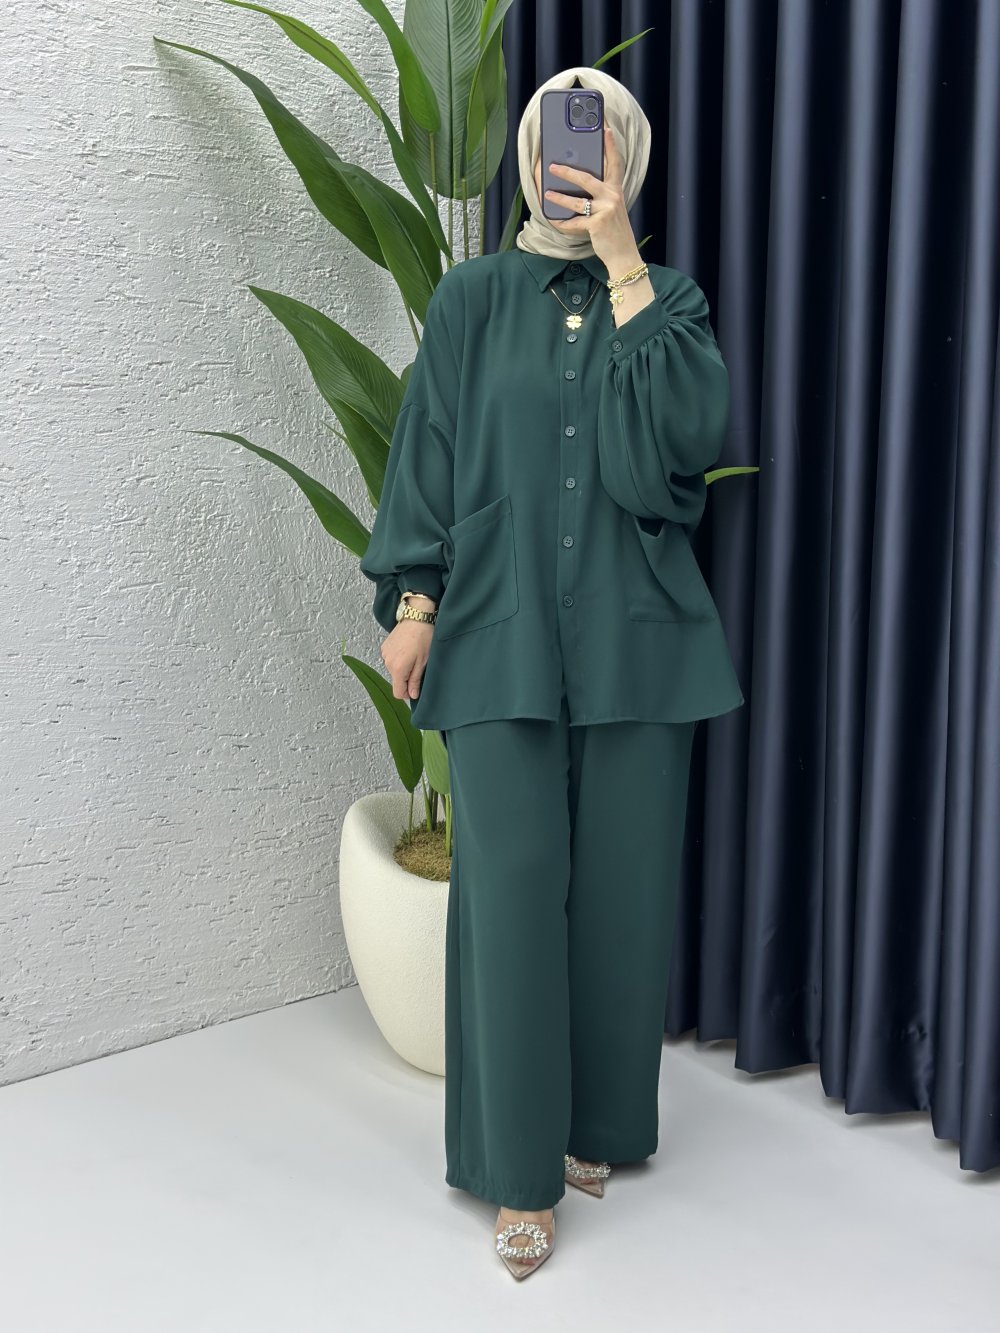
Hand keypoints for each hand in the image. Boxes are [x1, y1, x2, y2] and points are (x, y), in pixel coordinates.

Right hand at [380, 619, 433, 700]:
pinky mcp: (384, 647)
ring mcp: (385, 654)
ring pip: (394, 670)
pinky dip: (398, 659)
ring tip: (413, 655)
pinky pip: (391, 660)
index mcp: (398, 668)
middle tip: (418, 665)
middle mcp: (387, 662)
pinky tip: (407, 649)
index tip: (415, 687)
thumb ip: (415, 680)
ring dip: (402, 668)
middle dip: (406, 678)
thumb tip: (412, 695)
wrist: (417, 617)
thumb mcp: (423, 662)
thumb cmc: (423, 638)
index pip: (397, 692)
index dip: (407, 693)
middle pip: (396, 680)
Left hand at [542, 126, 642, 277]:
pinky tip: (554, 221)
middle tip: (552, 166)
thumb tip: (578, 186)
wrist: (624, 254)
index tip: (606, 128)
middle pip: (587, 178)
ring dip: (559, 198)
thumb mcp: (612, 209)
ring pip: (577, 201)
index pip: (614, 163)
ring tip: (546, 195)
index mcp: (616, 190)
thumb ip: (601, 196)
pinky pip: (575, 222)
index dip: (610, 145)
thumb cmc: (614, 231)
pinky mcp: (598, 224)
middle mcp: (613, 196)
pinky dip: (563, 223)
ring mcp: (606, 210)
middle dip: (567, 172)